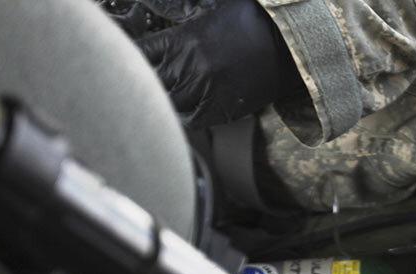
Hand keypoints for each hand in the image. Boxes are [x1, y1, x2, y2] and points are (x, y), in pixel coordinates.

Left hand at [136, 0, 300, 129]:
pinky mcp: (221, 107)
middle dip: (143, 85)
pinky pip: (192, 121)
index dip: (133, 60)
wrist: (286, 41)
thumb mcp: (211, 10)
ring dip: (162, 105)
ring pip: (169, 104)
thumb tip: (167, 14)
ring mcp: (204, 88)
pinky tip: (180, 118)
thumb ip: (185, 18)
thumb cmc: (251, 20)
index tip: (129, 65)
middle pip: (151, 82)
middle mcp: (188, 65)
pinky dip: (183, 120)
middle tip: (138, 91)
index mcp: (182, 39)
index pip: (142, 53)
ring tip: (157, 107)